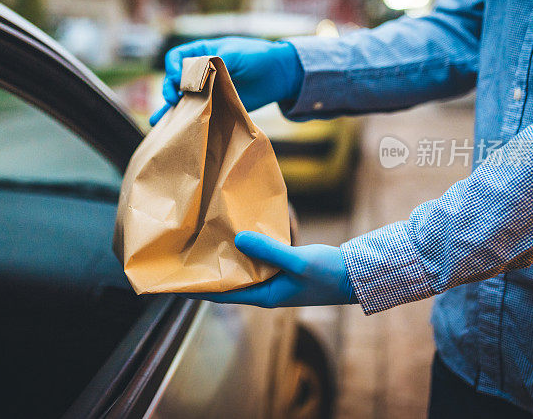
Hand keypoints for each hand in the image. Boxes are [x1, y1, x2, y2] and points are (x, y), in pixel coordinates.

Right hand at [150, 37, 302, 125]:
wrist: (278, 75)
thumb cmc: (256, 56)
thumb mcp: (234, 54)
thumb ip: (211, 63)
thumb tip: (190, 77)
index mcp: (202, 54)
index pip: (177, 58)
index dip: (174, 67)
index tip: (179, 78)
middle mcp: (199, 73)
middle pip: (173, 80)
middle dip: (169, 89)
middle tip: (173, 98)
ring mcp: (205, 91)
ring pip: (179, 100)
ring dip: (167, 109)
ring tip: (157, 121)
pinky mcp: (214, 107)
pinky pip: (194, 114)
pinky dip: (181, 121)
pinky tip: (168, 130)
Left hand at [184, 231, 357, 307]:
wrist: (356, 274)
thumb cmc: (329, 274)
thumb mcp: (298, 261)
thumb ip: (268, 251)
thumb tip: (237, 240)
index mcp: (265, 296)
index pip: (223, 296)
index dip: (198, 290)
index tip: (176, 283)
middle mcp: (265, 291)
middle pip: (229, 283)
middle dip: (208, 273)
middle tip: (185, 257)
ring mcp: (274, 280)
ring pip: (242, 270)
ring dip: (225, 260)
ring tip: (203, 244)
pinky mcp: (283, 269)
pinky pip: (257, 261)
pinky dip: (245, 251)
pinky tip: (236, 236)